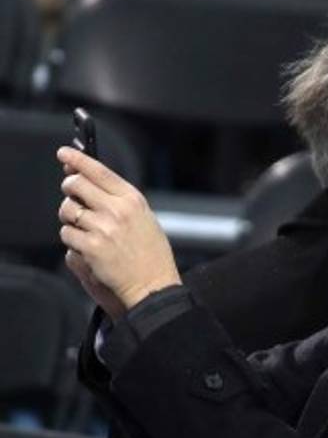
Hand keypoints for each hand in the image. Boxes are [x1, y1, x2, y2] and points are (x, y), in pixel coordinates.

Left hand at [58, 146, 180, 312]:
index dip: (78, 159)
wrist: (153, 284)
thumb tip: (86, 180)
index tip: (64, 153)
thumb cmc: (150, 253)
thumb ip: (117, 199)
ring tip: (85, 228)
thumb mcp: (144, 218)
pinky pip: (66, 234)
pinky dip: (72, 239)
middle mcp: (117, 210)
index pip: (100, 171)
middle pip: (76, 185)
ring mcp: (102, 228)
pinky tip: (88, 246)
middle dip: (69, 188)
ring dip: (70, 217)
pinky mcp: (90, 247)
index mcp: (133, 200)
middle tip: (73, 195)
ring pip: (67, 210)